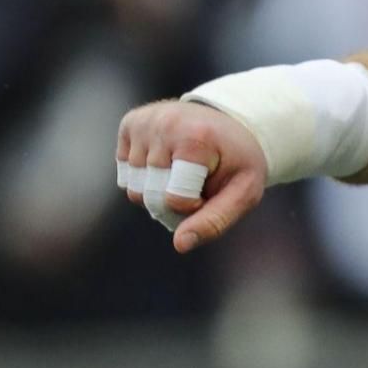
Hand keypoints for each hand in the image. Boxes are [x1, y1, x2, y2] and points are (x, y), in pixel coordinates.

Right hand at [116, 99, 267, 252]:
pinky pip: (124, 175)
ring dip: (157, 192)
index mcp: (196, 138)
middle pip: (149, 197)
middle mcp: (164, 125)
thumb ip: (215, 222)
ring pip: (133, 190)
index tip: (212, 186)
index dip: (195, 205)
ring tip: (182, 172)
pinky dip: (144, 177)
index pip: (174, 200)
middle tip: (197, 183)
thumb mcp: (244, 193)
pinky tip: (167, 161)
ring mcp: (144, 122)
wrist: (232, 123)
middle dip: (172, 203)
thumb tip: (180, 245)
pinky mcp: (129, 124)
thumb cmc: (238, 162)